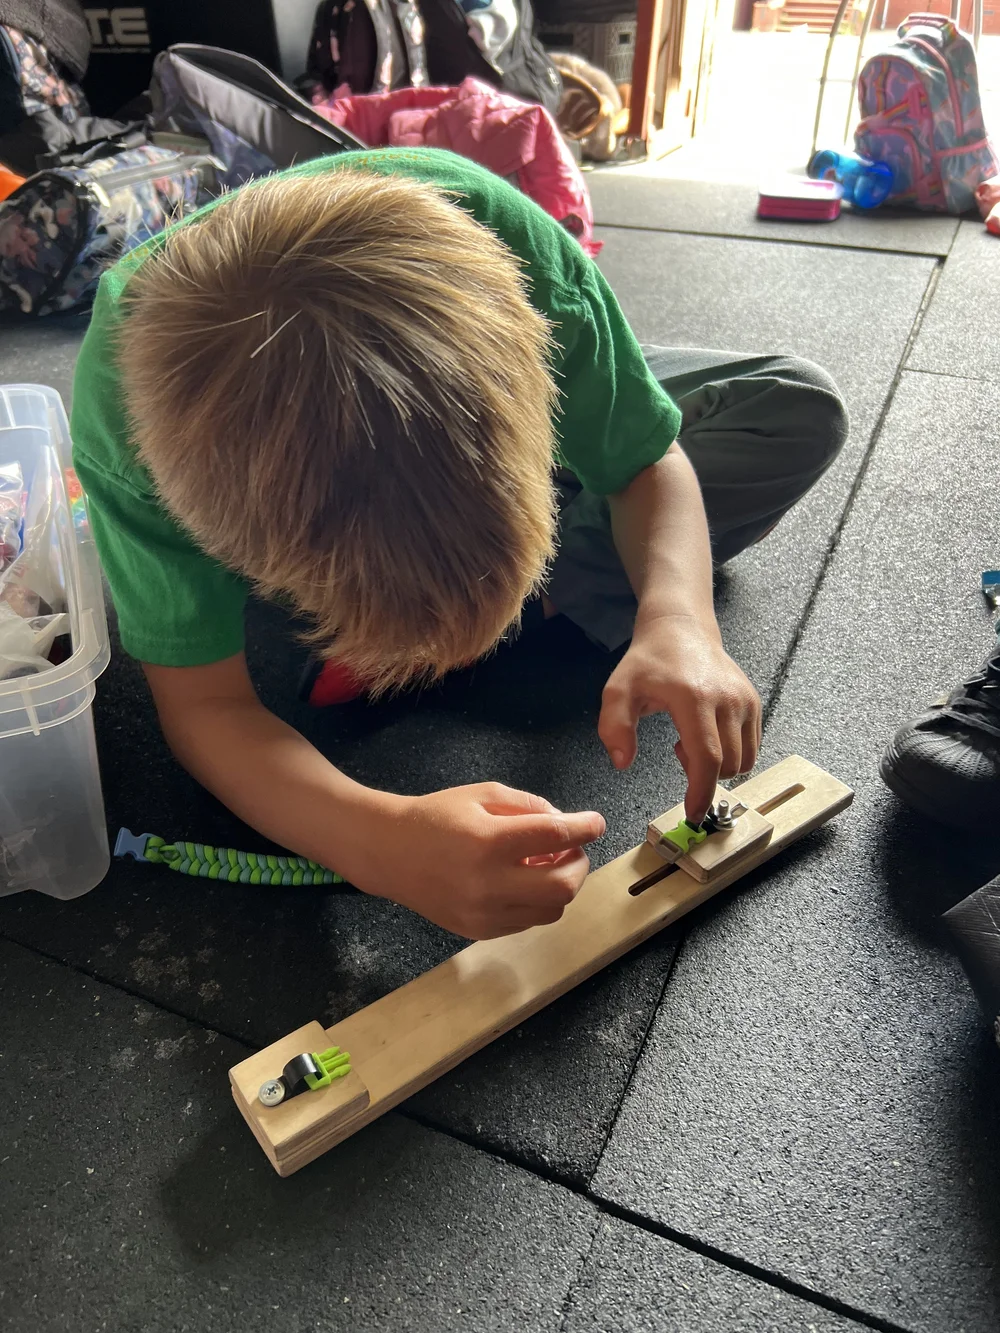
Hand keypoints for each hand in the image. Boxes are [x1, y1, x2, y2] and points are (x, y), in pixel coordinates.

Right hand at [362, 783, 605, 939]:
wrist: (389, 853)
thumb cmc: (436, 816)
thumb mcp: (482, 795)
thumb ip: (528, 805)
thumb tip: (565, 824)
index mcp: (488, 841)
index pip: (555, 837)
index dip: (585, 828)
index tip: (596, 823)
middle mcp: (489, 883)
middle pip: (563, 885)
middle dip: (579, 864)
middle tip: (573, 848)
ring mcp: (484, 913)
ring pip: (552, 910)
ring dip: (562, 886)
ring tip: (548, 864)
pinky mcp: (478, 931)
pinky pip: (528, 922)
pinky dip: (538, 902)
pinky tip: (526, 882)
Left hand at [598, 614, 760, 824]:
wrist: (681, 628)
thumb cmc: (648, 661)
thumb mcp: (618, 690)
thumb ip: (614, 727)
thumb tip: (622, 762)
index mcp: (694, 698)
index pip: (707, 757)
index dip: (702, 791)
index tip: (693, 813)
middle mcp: (727, 699)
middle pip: (727, 765)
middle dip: (702, 775)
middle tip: (677, 750)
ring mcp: (745, 700)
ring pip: (744, 760)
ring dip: (718, 765)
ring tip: (692, 740)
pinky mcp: (754, 702)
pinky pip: (752, 747)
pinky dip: (731, 753)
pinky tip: (707, 733)